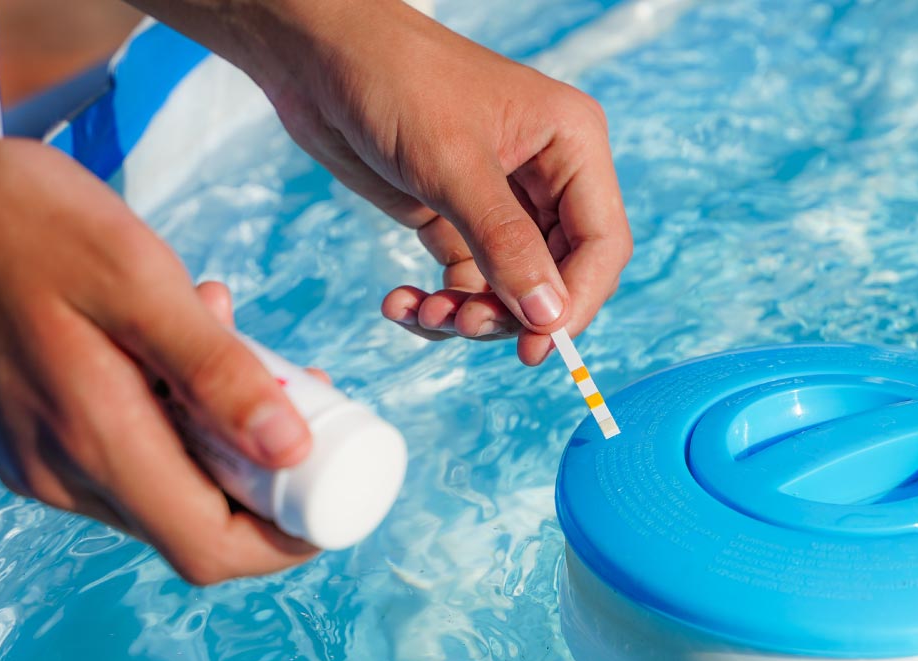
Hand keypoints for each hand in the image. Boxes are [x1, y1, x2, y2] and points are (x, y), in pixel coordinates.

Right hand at [0, 137, 320, 583]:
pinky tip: (176, 344)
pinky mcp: (30, 436)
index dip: (286, 540)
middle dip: (265, 475)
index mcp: (95, 442)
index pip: (210, 549)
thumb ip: (215, 370)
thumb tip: (292, 449)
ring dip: (220, 436)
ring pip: (164, 484)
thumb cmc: (26, 221)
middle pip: (195, 522)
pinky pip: (124, 451)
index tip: (334, 488)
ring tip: (237, 343)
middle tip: (302, 393)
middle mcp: (63, 472)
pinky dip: (173, 415)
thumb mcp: (138, 279)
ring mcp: (41, 460)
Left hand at [140, 0, 632, 364]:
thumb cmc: (395, 81)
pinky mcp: (457, 217)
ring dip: (470, 314)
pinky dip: (440, 304)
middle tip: (462, 325)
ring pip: (511, 289)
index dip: (576, 302)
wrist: (315, 55)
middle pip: (558, 276)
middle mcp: (548, 176)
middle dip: (511, 311)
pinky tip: (401, 303)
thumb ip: (506, 247)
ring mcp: (503, 201)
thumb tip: (550, 319)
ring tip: (424, 315)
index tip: (537, 348)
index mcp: (572, 145)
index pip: (601, 243)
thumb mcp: (454, 167)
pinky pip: (467, 282)